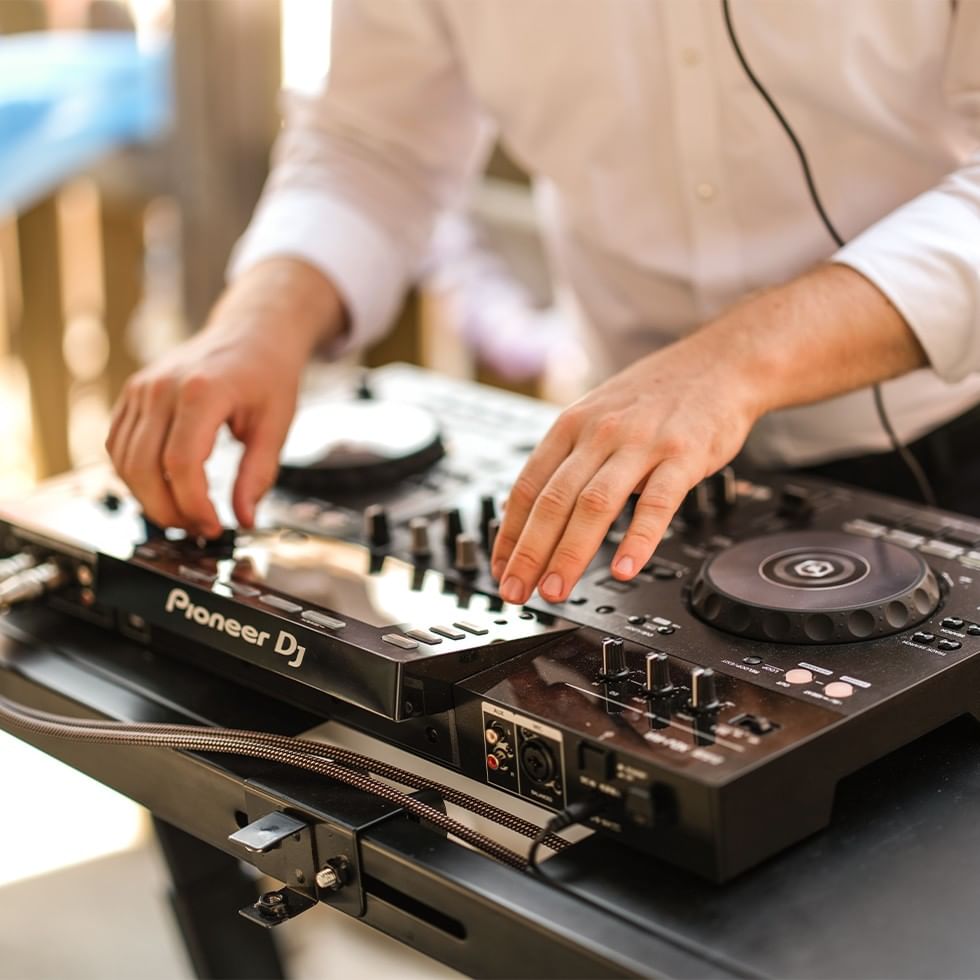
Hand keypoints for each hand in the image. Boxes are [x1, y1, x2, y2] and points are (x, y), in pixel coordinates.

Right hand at [106, 258, 345, 535]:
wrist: (251, 334)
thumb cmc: (267, 374)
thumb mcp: (276, 425)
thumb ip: (258, 474)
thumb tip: (244, 518)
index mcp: (202, 391)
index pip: (182, 463)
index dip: (193, 504)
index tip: (214, 526)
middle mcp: (162, 388)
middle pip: (144, 467)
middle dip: (168, 510)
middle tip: (198, 528)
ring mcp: (141, 389)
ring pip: (123, 461)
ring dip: (149, 498)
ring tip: (184, 514)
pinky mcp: (131, 395)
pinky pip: (118, 446)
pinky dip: (136, 476)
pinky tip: (164, 489)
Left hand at [490, 337, 759, 603]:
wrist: (721, 363)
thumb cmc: (656, 396)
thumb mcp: (598, 415)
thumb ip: (569, 458)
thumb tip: (534, 510)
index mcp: (572, 426)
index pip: (528, 487)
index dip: (509, 533)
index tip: (500, 568)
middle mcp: (600, 433)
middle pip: (554, 500)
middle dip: (530, 552)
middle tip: (517, 590)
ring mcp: (642, 444)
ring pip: (595, 505)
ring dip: (570, 553)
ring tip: (556, 589)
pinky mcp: (684, 456)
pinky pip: (657, 503)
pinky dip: (637, 539)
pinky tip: (623, 568)